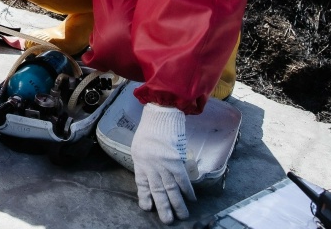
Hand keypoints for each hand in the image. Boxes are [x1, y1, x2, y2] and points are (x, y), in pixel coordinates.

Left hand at [130, 103, 195, 223]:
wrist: (160, 114)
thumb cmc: (150, 127)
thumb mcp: (139, 144)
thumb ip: (144, 160)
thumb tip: (151, 172)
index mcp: (140, 161)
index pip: (142, 184)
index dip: (145, 197)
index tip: (147, 207)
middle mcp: (150, 166)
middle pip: (157, 191)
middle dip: (163, 207)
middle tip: (167, 220)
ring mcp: (163, 164)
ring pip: (171, 189)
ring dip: (177, 204)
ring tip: (181, 215)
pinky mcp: (175, 160)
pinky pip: (182, 179)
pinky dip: (187, 190)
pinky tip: (191, 199)